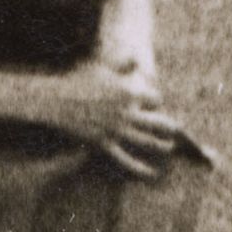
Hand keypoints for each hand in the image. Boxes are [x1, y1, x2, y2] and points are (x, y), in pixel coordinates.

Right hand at [41, 61, 188, 178]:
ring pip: (147, 141)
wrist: (54, 99)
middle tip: (177, 131)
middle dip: (169, 127)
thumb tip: (135, 58)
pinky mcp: (103, 143)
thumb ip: (121, 63)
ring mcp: (116, 129)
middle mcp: (126, 112)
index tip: (154, 104)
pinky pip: (125, 158)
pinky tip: (151, 173)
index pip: (155, 99)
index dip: (156, 101)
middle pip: (158, 122)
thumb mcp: (101, 66)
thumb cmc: (76, 80)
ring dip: (161, 146)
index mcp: (129, 92)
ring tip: (170, 148)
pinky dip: (140, 167)